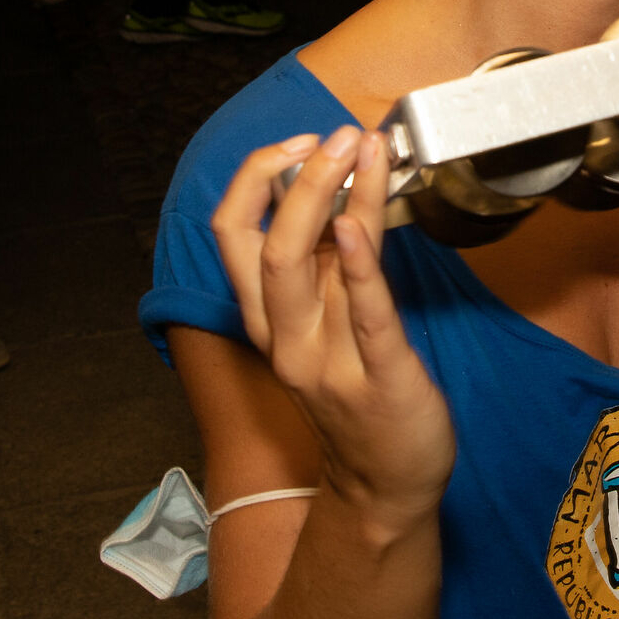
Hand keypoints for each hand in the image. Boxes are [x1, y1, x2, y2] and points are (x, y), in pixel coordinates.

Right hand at [210, 128, 455, 529]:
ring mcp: (328, 360)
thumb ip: (329, 260)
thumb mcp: (331, 319)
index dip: (255, 178)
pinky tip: (363, 223)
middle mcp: (285, 338)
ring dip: (327, 199)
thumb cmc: (361, 392)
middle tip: (333, 134)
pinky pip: (364, 313)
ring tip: (355, 149)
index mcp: (269, 319)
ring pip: (301, 268)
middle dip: (293, 178)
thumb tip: (336, 184)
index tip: (298, 142)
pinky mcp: (380, 377)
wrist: (387, 484)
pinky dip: (360, 264)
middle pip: (261, 244)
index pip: (231, 233)